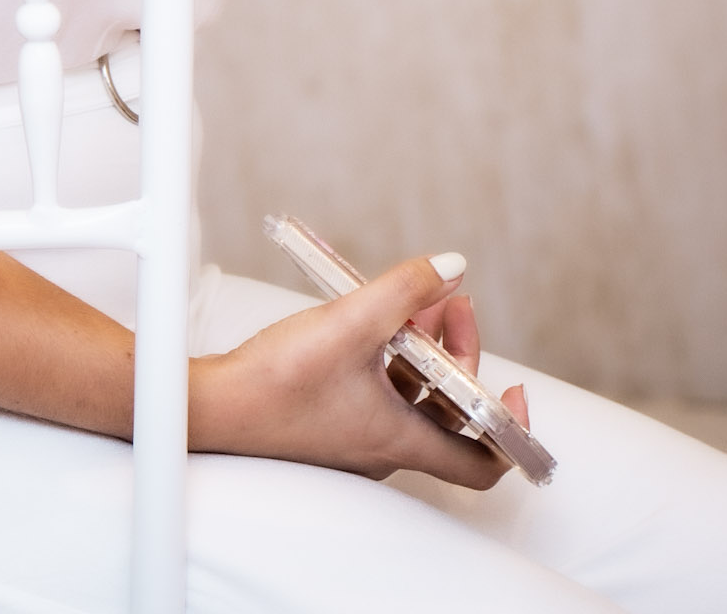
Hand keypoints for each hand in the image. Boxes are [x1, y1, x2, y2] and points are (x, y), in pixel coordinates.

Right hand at [188, 254, 530, 486]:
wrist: (211, 407)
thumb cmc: (275, 383)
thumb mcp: (349, 323)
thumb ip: (404, 290)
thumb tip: (454, 266)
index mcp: (402, 438)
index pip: (482, 461)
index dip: (510, 428)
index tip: (515, 388)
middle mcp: (384, 446)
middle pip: (448, 410)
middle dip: (458, 353)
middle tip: (451, 303)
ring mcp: (354, 436)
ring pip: (410, 396)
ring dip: (421, 347)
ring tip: (411, 298)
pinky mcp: (327, 421)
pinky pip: (376, 390)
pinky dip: (386, 354)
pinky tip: (367, 316)